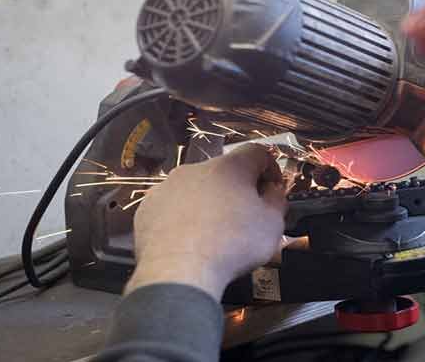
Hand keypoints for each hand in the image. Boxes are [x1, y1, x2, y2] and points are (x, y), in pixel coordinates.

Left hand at [125, 143, 286, 299]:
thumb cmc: (231, 246)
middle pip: (224, 171)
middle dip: (237, 189)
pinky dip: (183, 218)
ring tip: (216, 233)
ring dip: (209, 203)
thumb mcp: (273, 224)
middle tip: (246, 215)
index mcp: (230, 167)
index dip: (270, 168)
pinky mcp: (148, 208)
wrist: (178, 273)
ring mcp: (167, 187)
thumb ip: (277, 200)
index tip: (272, 187)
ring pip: (196, 188)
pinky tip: (191, 240)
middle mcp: (196, 169)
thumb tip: (273, 191)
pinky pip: (172, 207)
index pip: (257, 152)